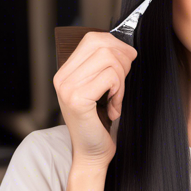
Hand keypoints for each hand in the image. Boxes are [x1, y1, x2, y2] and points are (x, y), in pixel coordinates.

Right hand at [52, 32, 136, 167]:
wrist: (92, 152)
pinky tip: (113, 108)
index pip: (93, 38)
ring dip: (122, 81)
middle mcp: (62, 77)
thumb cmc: (100, 122)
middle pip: (103, 45)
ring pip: (109, 60)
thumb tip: (126, 47)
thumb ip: (106, 67)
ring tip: (116, 99)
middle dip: (123, 61)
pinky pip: (110, 78)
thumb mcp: (101, 89)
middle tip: (122, 84)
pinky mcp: (77, 98)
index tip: (127, 61)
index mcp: (66, 71)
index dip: (117, 45)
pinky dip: (119, 93)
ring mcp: (67, 87)